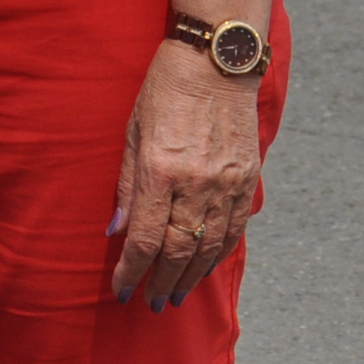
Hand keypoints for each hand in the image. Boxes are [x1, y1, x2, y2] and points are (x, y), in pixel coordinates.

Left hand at [108, 40, 264, 309]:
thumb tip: (115, 231)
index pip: (144, 238)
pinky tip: (205, 268)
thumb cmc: (165, 89)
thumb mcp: (133, 130)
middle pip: (176, 250)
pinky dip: (218, 254)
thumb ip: (126, 184)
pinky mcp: (247, 180)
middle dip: (161, 282)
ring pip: (209, 247)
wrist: (217, 60)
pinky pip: (233, 229)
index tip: (121, 291)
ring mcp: (226, 184)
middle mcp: (196, 183)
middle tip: (151, 303)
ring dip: (191, 276)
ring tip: (176, 295)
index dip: (132, 271)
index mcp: (160, 170)